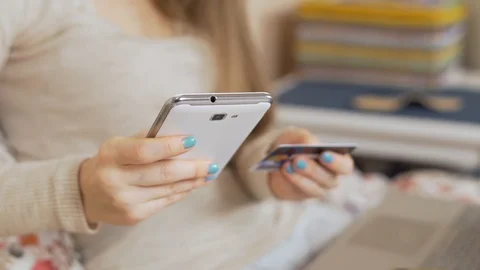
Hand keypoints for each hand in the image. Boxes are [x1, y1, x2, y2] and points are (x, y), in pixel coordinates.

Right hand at [79, 133, 217, 225]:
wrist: (87, 193)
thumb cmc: (111, 162)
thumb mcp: (120, 145)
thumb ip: (149, 140)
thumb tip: (186, 140)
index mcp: (111, 155)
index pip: (144, 150)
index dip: (170, 146)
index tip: (192, 140)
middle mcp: (114, 180)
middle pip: (162, 173)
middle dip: (192, 168)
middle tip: (211, 163)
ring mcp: (124, 201)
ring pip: (168, 189)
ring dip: (193, 180)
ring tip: (209, 172)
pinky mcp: (133, 216)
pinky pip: (165, 201)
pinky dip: (182, 191)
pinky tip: (193, 183)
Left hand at [268, 128, 353, 200]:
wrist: (279, 158)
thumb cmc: (296, 144)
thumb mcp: (299, 136)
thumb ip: (305, 138)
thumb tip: (308, 143)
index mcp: (337, 160)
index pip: (345, 166)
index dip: (336, 162)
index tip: (324, 155)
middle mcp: (331, 177)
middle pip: (328, 179)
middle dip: (312, 169)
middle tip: (298, 159)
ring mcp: (318, 188)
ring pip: (314, 188)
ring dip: (300, 176)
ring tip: (288, 164)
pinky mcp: (302, 194)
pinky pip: (300, 190)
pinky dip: (292, 179)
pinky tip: (284, 169)